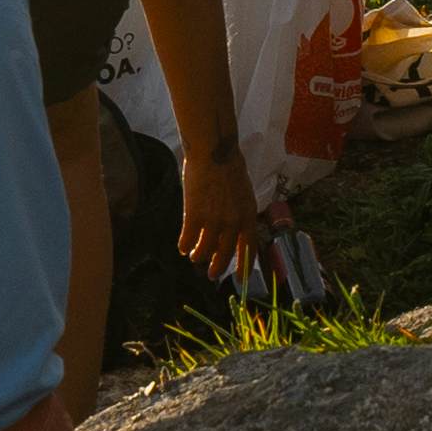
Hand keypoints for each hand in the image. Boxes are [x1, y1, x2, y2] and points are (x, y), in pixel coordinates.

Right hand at [176, 137, 267, 281]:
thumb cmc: (230, 166)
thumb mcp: (244, 192)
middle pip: (225, 254)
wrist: (213, 152)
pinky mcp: (194, 215)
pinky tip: (183, 247)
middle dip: (217, 268)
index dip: (245, 266)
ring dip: (198, 256)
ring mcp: (213, 220)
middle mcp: (232, 223)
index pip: (249, 248)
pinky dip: (185, 245)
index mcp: (248, 215)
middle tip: (211, 275)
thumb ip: (240, 212)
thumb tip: (234, 230)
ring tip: (194, 257)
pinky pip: (188, 238)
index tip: (240, 278)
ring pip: (204, 249)